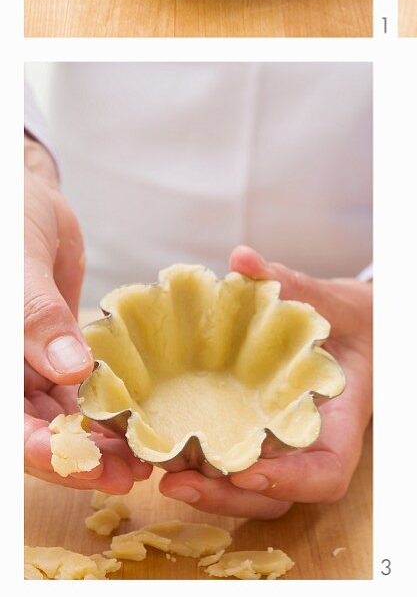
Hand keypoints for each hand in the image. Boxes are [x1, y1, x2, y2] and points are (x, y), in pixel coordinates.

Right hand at [24, 136, 151, 492]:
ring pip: (62, 421)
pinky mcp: (58, 355)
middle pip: (37, 434)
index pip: (10, 427)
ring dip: (100, 443)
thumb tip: (70, 369)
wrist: (27, 198)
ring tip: (146, 458)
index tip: (84, 464)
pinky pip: (81, 393)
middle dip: (82, 460)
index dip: (43, 452)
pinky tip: (142, 422)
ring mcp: (30, 369)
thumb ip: (38, 318)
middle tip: (131, 474)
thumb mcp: (19, 267)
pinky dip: (107, 411)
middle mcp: (10, 377)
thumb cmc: (10, 220)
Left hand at [160, 247, 372, 517]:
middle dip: (229, 498)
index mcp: (342, 421)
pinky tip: (166, 452)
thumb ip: (292, 284)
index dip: (291, 482)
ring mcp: (287, 450)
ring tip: (164, 476)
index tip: (249, 473)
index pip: (327, 473)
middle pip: (278, 496)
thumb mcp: (331, 300)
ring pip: (253, 492)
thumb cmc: (352, 320)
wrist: (359, 332)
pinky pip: (236, 466)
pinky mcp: (261, 440)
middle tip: (179, 483)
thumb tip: (243, 259)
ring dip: (210, 493)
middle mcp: (313, 446)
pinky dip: (205, 468)